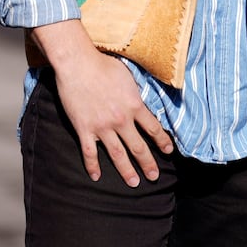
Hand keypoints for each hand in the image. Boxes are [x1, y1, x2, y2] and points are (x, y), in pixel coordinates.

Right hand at [32, 20, 173, 187]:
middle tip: (154, 176)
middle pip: (138, 147)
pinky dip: (93, 166)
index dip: (162, 141)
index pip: (153, 128)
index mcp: (134, 105)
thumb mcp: (128, 75)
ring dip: (126, 170)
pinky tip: (96, 177)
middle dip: (148, 163)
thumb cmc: (103, 65)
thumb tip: (141, 100)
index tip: (168, 151)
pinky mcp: (84, 129)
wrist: (78, 63)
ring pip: (117, 154)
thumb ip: (135, 92)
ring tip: (134, 183)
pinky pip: (89, 152)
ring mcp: (102, 127)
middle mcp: (121, 119)